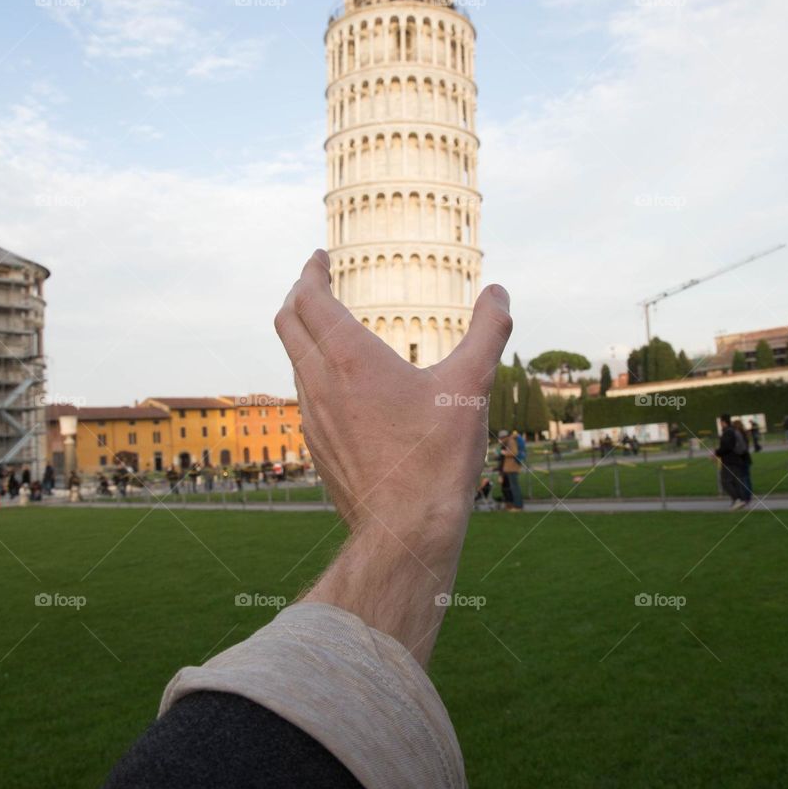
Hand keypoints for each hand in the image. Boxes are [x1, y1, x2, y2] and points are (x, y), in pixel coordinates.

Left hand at [274, 251, 511, 663]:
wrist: (404, 531)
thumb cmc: (436, 457)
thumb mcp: (472, 386)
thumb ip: (488, 332)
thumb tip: (500, 293)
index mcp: (347, 357)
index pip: (307, 298)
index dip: (310, 272)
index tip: (320, 258)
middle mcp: (319, 382)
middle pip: (287, 323)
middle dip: (298, 295)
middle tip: (317, 281)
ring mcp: (312, 418)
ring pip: (294, 361)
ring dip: (305, 335)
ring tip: (332, 329)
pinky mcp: (317, 447)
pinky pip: (305, 396)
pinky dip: (314, 373)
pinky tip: (344, 387)